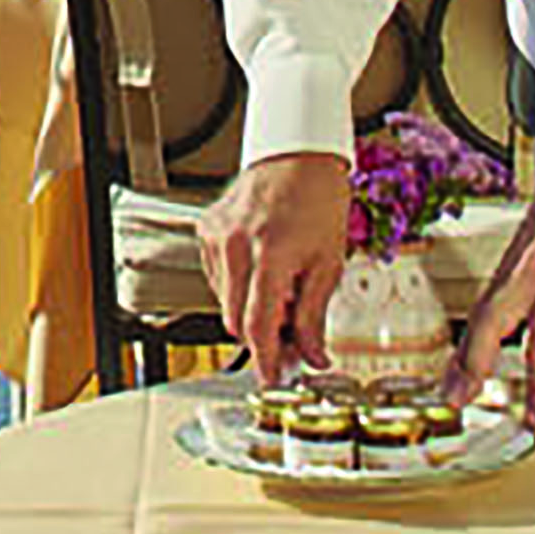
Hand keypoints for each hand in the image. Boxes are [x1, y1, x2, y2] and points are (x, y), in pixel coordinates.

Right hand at [199, 151, 356, 369]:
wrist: (299, 155)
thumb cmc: (319, 200)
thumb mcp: (328, 263)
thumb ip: (314, 316)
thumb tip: (313, 356)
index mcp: (269, 254)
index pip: (258, 325)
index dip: (266, 359)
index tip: (273, 378)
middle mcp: (235, 245)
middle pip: (237, 320)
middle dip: (264, 331)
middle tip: (292, 327)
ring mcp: (216, 237)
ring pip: (225, 301)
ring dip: (252, 305)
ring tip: (282, 281)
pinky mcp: (206, 230)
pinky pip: (217, 277)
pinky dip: (239, 283)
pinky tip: (262, 265)